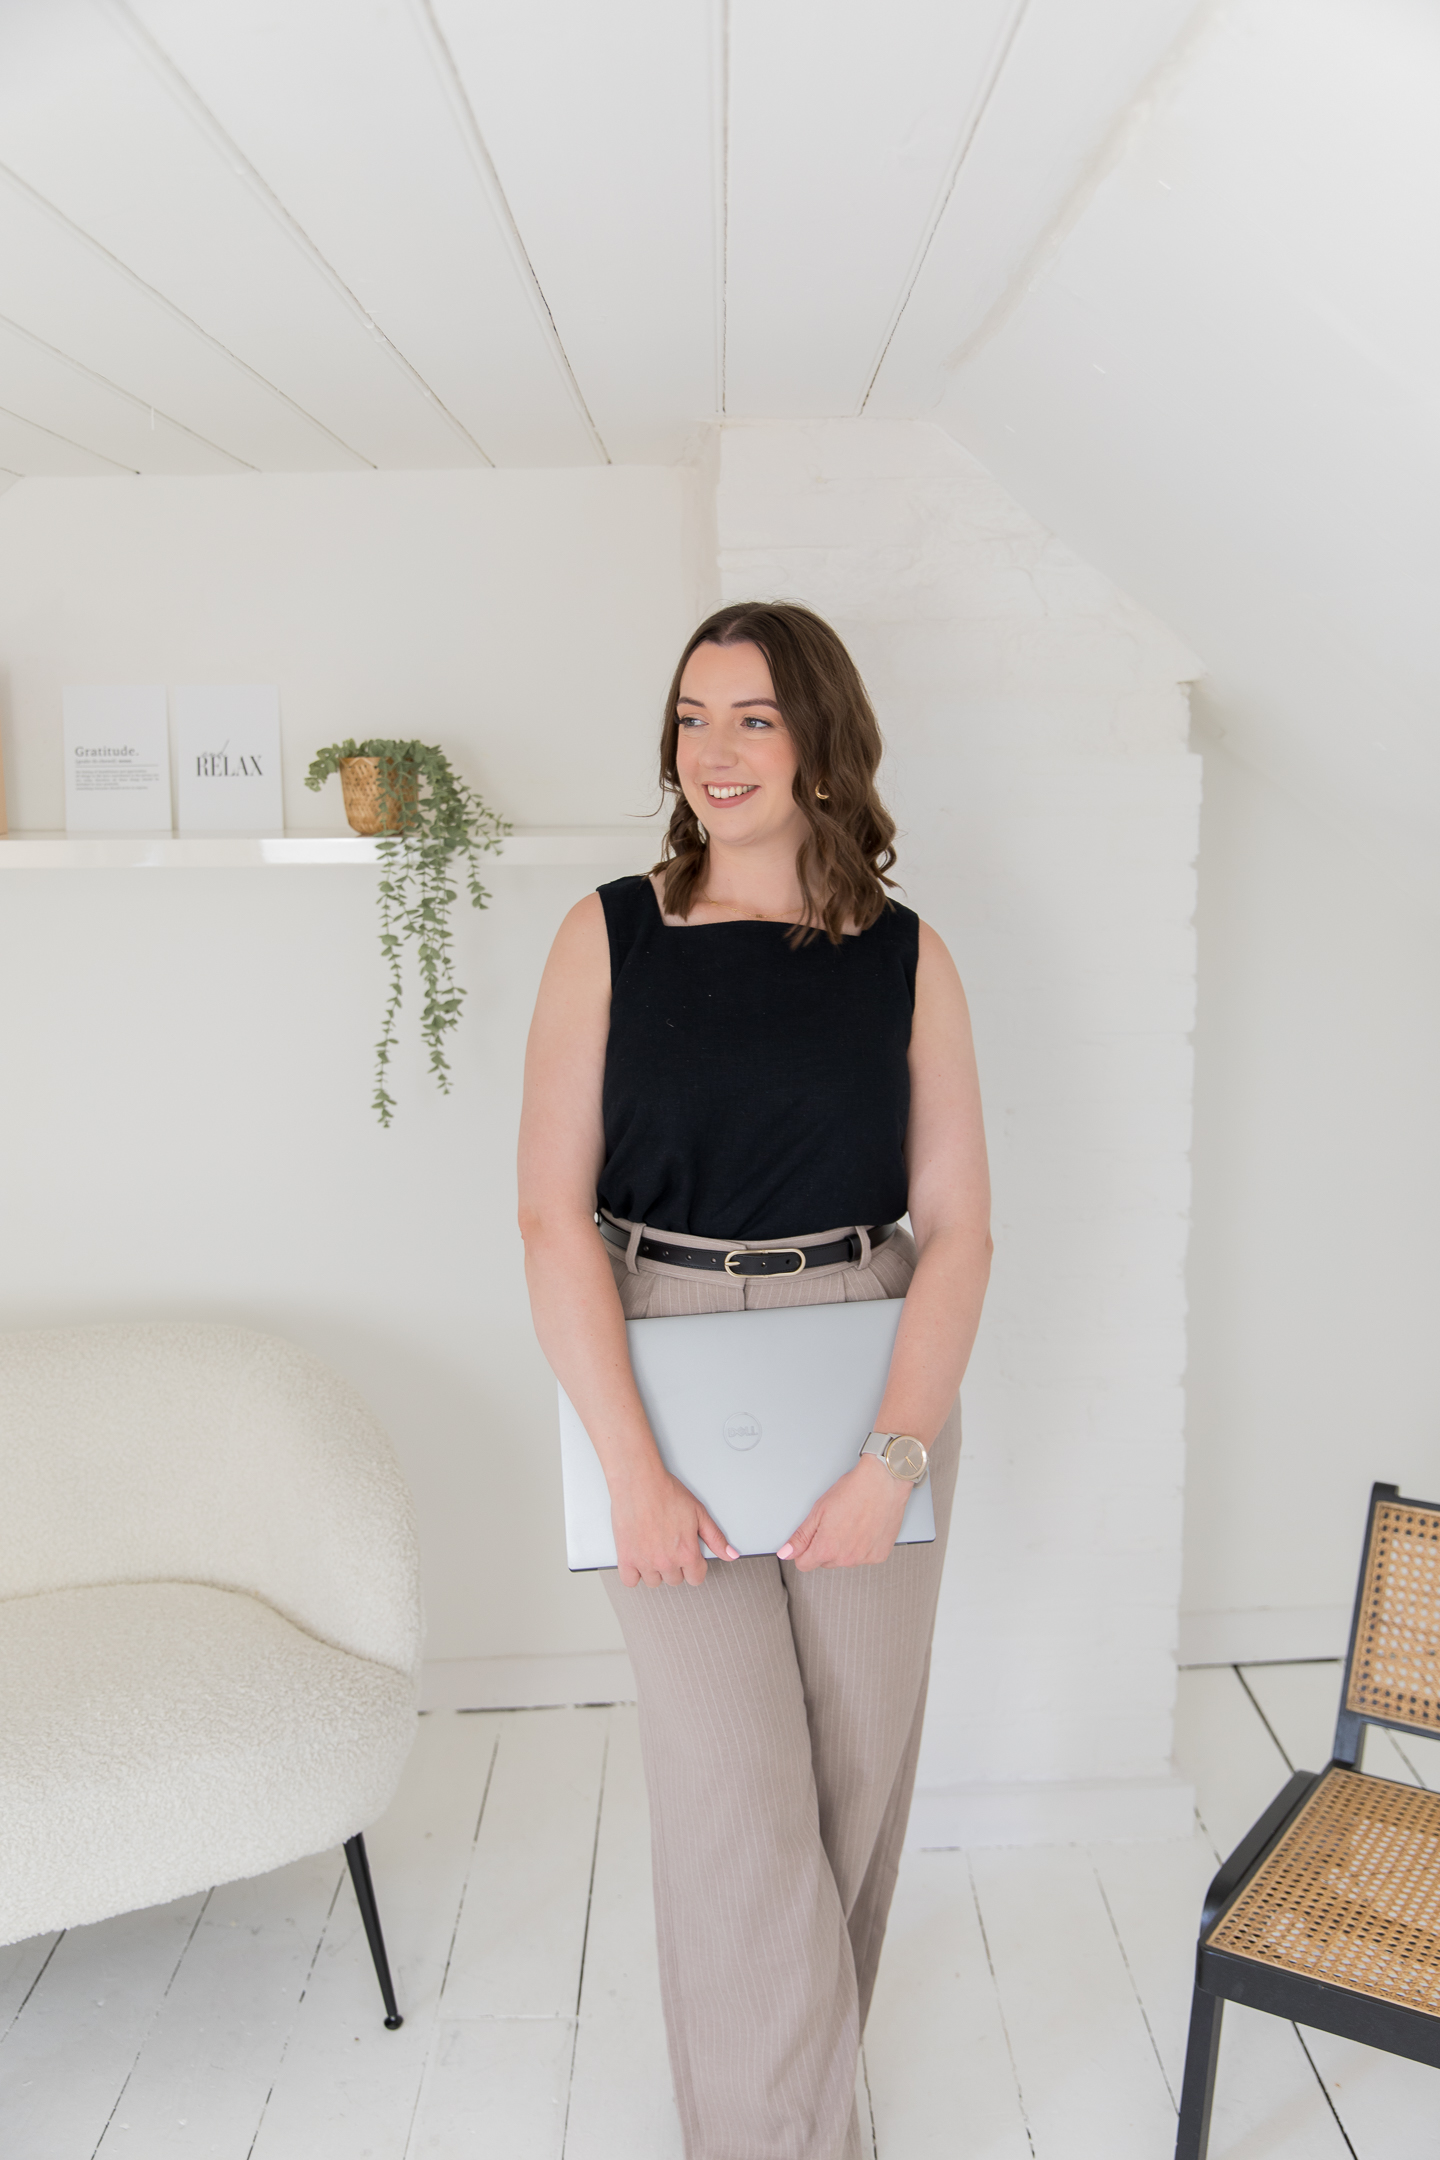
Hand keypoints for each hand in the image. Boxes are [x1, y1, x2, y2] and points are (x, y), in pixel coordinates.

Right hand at [611, 1463, 737, 1588]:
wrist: (639, 1482)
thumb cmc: (667, 1493)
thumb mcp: (699, 1513)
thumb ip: (716, 1538)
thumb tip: (730, 1555)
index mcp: (687, 1552)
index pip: (696, 1578)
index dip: (695, 1567)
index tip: (689, 1557)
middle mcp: (667, 1561)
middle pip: (675, 1580)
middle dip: (675, 1566)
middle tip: (670, 1546)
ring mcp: (645, 1562)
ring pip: (654, 1582)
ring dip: (655, 1570)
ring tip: (654, 1549)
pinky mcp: (626, 1558)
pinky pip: (630, 1581)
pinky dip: (634, 1574)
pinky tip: (638, 1558)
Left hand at [777, 1456, 910, 1570]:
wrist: (884, 1482)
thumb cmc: (853, 1491)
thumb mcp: (818, 1511)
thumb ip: (801, 1537)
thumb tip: (786, 1553)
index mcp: (826, 1548)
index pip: (804, 1564)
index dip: (803, 1551)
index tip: (810, 1539)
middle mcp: (846, 1558)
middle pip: (825, 1562)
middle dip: (825, 1547)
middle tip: (834, 1524)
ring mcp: (864, 1558)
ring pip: (844, 1560)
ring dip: (844, 1548)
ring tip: (851, 1523)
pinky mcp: (879, 1555)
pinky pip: (863, 1557)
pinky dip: (862, 1546)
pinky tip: (865, 1528)